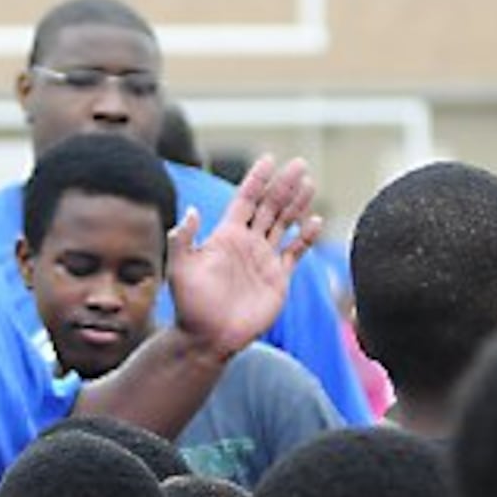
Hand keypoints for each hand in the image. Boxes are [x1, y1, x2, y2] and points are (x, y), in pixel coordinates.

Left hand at [167, 154, 321, 356]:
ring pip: (284, 224)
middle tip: (299, 164)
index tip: (269, 159)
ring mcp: (264, 259)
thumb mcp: (181, 269)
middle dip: (283, 185)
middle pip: (269, 206)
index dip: (257, 179)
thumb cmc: (190, 305)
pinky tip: (316, 221)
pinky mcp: (278, 278)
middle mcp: (247, 243)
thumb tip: (191, 211)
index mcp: (226, 236)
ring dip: (297, 204)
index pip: (245, 200)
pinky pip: (295, 252)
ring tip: (309, 183)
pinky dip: (306, 238)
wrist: (207, 338)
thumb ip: (184, 239)